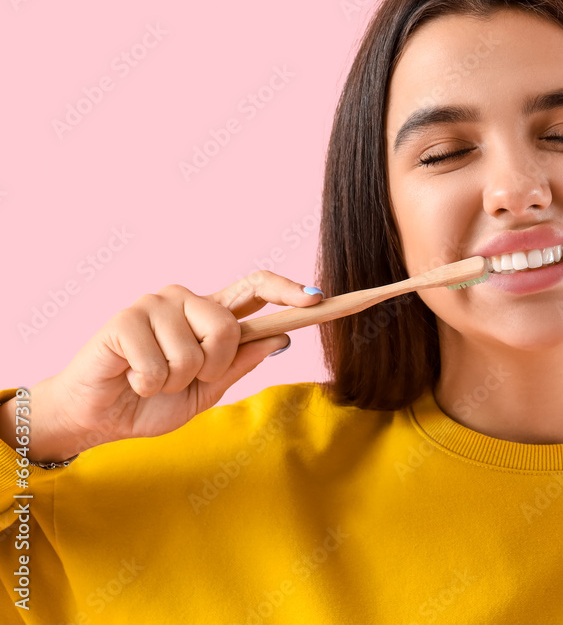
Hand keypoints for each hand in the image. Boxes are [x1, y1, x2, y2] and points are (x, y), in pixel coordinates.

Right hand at [2, 271, 323, 462]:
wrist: (99, 419)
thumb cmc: (153, 402)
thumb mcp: (209, 389)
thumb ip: (241, 363)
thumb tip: (284, 337)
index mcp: (211, 315)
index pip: (256, 289)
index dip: (287, 291)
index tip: (318, 300)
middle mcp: (186, 301)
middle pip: (227, 326)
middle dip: (212, 366)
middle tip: (185, 380)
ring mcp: (154, 305)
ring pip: (193, 351)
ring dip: (175, 381)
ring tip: (152, 379)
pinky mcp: (124, 318)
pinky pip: (158, 363)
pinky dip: (147, 384)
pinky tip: (131, 377)